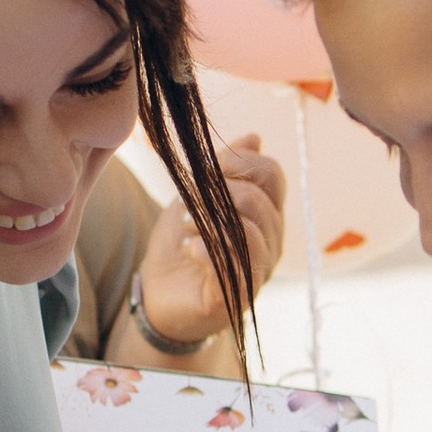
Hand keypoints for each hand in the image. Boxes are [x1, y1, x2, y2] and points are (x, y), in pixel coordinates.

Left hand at [136, 136, 286, 342]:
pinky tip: (190, 248)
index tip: (209, 168)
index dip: (241, 162)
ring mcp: (259, 269)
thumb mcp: (196, 196)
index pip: (272, 174)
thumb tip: (255, 137)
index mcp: (264, 212)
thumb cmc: (181, 244)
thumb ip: (224, 168)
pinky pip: (237, 264)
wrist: (159, 294)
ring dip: (211, 222)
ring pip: (253, 231)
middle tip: (189, 203)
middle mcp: (271, 239)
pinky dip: (208, 249)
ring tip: (186, 226)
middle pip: (260, 200)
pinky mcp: (241, 295)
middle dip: (220, 193)